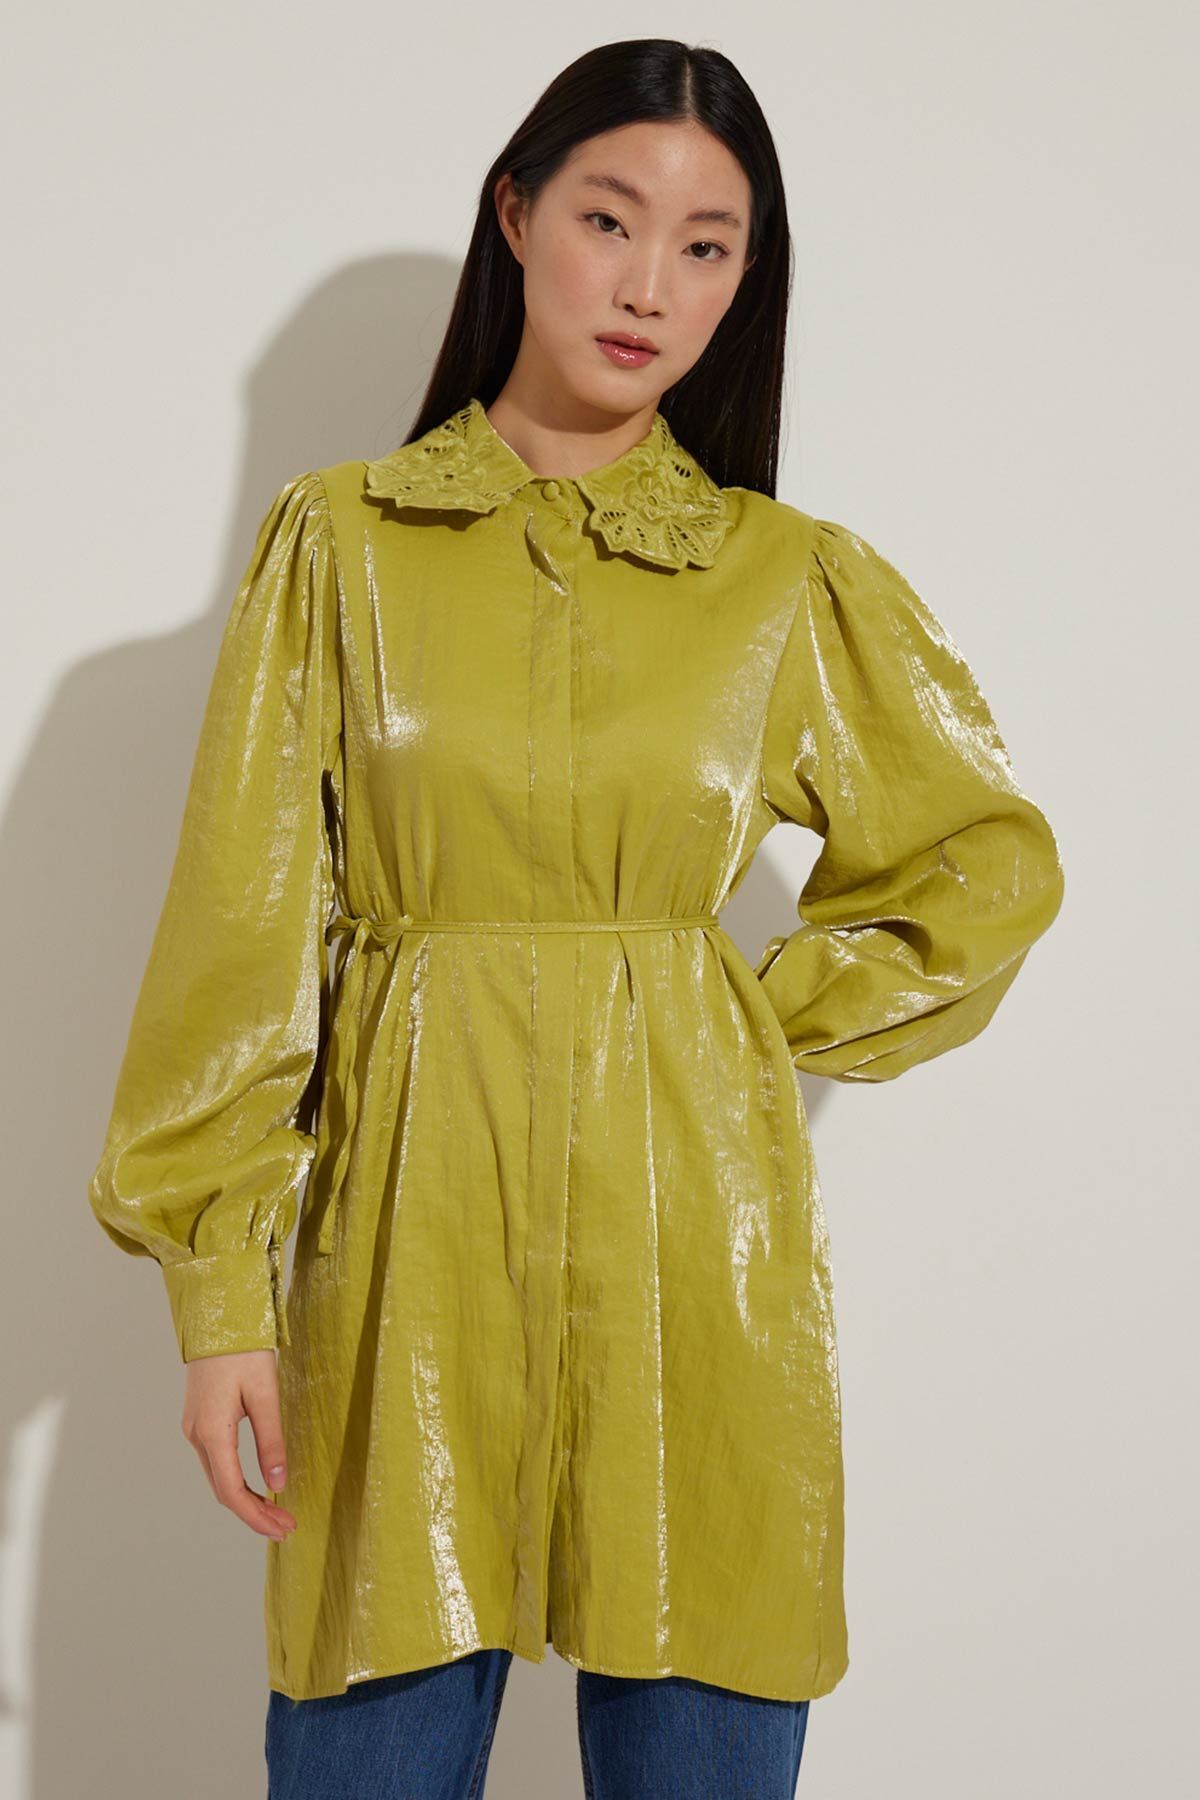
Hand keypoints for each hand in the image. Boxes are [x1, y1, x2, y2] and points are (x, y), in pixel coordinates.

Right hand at [182, 1349, 297, 1540]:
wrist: (218, 1316)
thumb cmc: (243, 1351)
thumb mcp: (265, 1395)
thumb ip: (271, 1440)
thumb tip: (279, 1483)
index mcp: (212, 1432)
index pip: (232, 1492)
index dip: (257, 1516)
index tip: (283, 1528)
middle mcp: (197, 1435)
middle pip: (223, 1490)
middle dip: (254, 1513)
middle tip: (285, 1527)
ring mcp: (195, 1428)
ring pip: (219, 1477)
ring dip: (246, 1499)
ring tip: (277, 1511)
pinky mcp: (200, 1420)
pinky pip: (217, 1461)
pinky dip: (237, 1480)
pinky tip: (257, 1485)